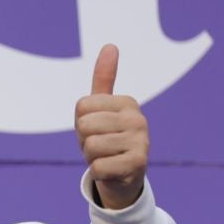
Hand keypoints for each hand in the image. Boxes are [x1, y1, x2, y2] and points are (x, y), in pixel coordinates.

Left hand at [74, 44, 147, 208]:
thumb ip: (104, 78)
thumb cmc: (107, 139)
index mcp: (128, 102)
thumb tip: (110, 45)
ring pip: (91, 146)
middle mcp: (139, 119)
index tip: (96, 130)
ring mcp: (141, 142)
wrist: (123, 178)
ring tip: (105, 157)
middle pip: (85, 125)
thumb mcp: (102, 109)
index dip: (81, 123)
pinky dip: (98, 173)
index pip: (81, 106)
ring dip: (91, 157)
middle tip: (100, 146)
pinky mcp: (138, 165)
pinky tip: (111, 171)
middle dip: (85, 140)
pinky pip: (98, 167)